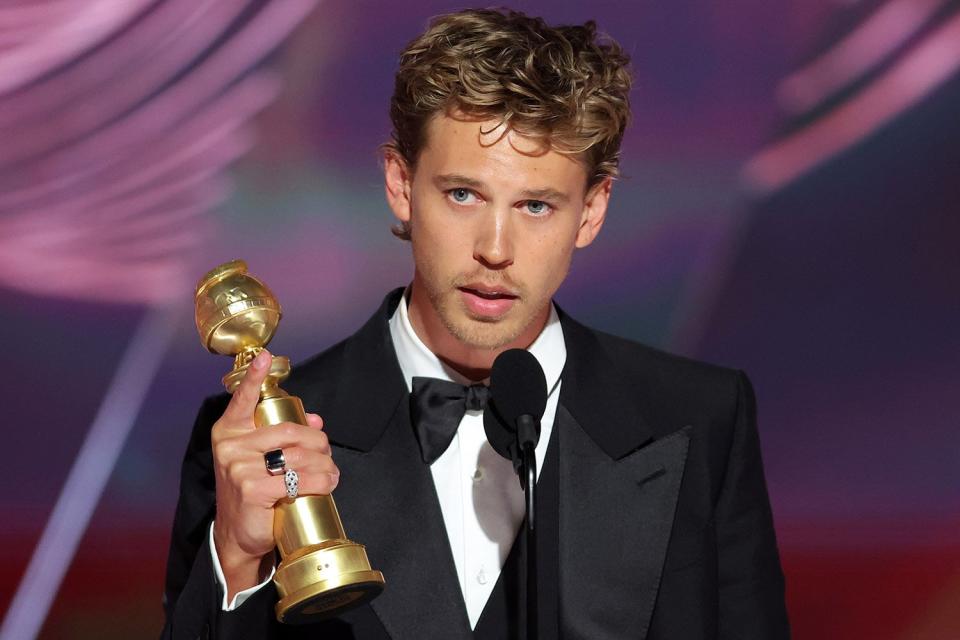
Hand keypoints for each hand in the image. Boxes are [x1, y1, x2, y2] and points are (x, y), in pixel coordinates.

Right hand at [210, 349, 339, 598]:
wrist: (239, 534)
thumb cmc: (254, 490)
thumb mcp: (262, 459)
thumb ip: (285, 434)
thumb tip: (317, 417)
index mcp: (229, 431)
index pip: (242, 399)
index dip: (255, 378)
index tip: (264, 357)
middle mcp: (230, 446)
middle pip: (289, 430)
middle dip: (317, 441)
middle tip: (327, 453)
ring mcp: (239, 468)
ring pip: (299, 456)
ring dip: (325, 464)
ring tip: (331, 473)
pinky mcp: (252, 489)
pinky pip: (299, 479)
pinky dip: (321, 482)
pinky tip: (326, 485)